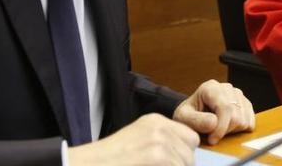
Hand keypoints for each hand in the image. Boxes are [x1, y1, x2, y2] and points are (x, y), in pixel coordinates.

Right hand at [67, 113, 197, 165]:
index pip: (190, 137)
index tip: (173, 162)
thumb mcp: (138, 140)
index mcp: (155, 120)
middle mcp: (160, 126)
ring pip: (186, 163)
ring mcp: (160, 140)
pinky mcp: (158, 155)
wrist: (91, 164)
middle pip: (190, 151)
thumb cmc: (111, 160)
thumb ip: (160, 142)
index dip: (184, 153)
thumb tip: (185, 157)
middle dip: (181, 164)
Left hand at [173, 79, 254, 144]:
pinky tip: (227, 127)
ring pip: (244, 120)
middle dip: (225, 131)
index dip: (221, 127)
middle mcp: (227, 88)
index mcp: (211, 87)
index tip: (212, 140)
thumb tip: (214, 122)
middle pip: (236, 116)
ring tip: (218, 129)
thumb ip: (196, 120)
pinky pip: (250, 122)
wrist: (193, 115)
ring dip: (232, 131)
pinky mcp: (245, 104)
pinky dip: (240, 130)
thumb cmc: (188, 115)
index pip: (225, 108)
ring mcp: (238, 95)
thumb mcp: (183, 118)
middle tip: (212, 135)